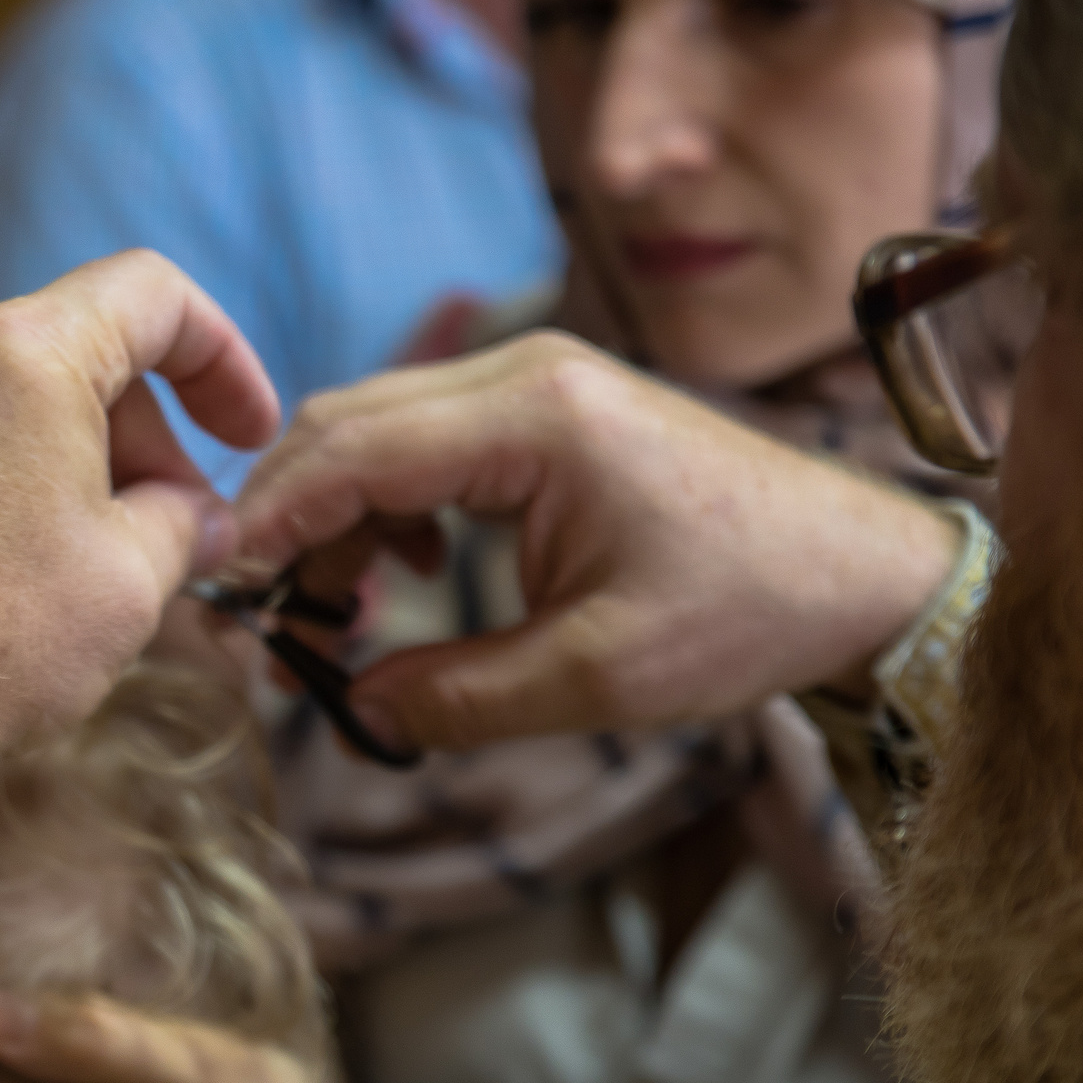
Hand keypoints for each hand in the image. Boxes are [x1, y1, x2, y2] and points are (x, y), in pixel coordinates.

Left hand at [0, 250, 280, 769]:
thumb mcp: (128, 589)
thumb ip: (184, 525)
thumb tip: (199, 516)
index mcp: (25, 352)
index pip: (151, 296)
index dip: (218, 355)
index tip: (241, 431)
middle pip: (59, 355)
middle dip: (125, 438)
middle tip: (156, 532)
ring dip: (27, 461)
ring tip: (41, 563)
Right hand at [233, 332, 961, 752]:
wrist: (857, 571)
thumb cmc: (749, 610)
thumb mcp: (595, 677)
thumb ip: (455, 696)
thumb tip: (349, 709)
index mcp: (538, 417)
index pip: (352, 449)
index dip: (270, 524)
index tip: (224, 598)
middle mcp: (527, 372)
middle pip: (345, 423)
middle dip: (289, 522)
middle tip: (270, 626)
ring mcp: (535, 380)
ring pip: (374, 428)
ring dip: (334, 518)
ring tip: (339, 618)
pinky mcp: (544, 407)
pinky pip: (421, 439)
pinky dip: (384, 504)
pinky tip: (406, 572)